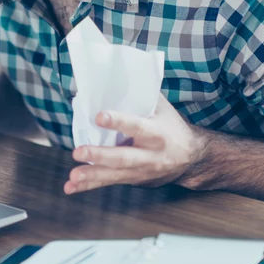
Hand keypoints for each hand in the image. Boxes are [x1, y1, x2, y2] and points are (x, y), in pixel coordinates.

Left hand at [64, 95, 207, 194]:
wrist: (192, 159)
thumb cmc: (172, 127)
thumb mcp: (163, 109)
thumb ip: (141, 94)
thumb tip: (111, 76)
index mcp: (158, 133)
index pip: (137, 126)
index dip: (118, 122)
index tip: (99, 116)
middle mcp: (150, 155)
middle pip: (124, 157)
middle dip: (100, 156)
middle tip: (78, 152)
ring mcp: (141, 171)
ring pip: (114, 175)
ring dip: (91, 176)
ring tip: (72, 177)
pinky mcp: (133, 179)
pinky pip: (109, 183)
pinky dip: (88, 186)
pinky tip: (71, 187)